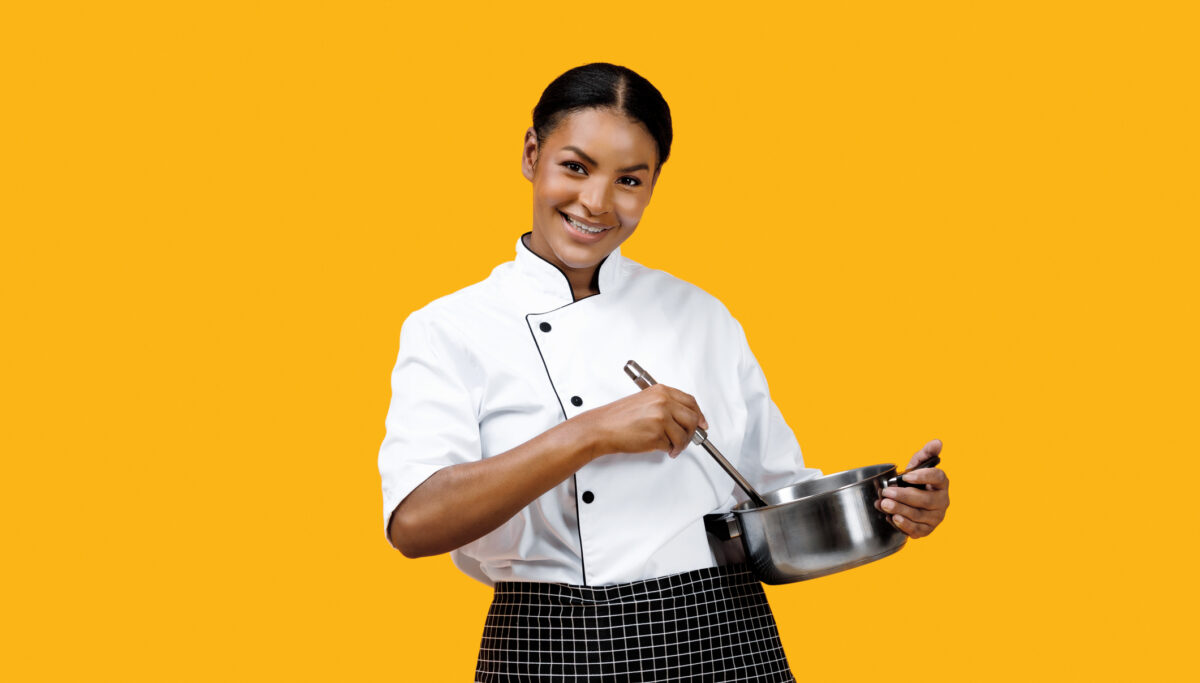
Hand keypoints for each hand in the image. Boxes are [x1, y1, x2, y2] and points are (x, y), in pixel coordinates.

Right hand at [574, 384, 708, 459]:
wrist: (601, 427)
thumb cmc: (618, 417)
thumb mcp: (644, 401)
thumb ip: (665, 406)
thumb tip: (684, 418)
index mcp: (661, 391)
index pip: (690, 401)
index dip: (699, 414)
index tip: (702, 423)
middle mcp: (663, 402)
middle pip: (693, 418)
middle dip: (692, 432)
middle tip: (687, 439)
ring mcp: (661, 418)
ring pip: (685, 435)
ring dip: (681, 444)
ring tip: (672, 447)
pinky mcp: (657, 434)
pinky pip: (672, 445)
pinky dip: (669, 449)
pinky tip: (660, 447)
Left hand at [874, 439, 948, 537]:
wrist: (909, 502)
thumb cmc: (914, 482)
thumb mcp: (917, 466)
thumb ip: (926, 454)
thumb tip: (937, 442)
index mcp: (942, 483)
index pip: (938, 477)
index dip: (923, 476)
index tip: (906, 476)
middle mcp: (943, 501)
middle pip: (925, 500)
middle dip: (904, 496)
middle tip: (886, 492)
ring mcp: (936, 517)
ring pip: (919, 515)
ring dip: (900, 510)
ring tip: (884, 504)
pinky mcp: (927, 529)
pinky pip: (917, 530)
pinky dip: (903, 525)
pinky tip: (892, 518)